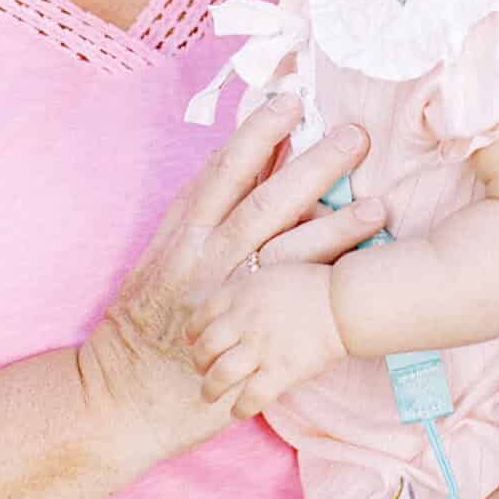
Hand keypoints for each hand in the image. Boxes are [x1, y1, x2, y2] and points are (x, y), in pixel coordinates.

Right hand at [79, 97, 382, 460]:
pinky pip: (291, 296)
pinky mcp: (243, 331)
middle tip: (354, 133)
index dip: (256, 134)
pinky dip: (325, 273)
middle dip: (310, 164)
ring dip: (335, 221)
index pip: (222, 171)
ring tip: (377, 199)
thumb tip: (233, 166)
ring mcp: (226, 295)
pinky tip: (360, 263)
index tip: (289, 101)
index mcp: (180, 233)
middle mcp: (204, 257)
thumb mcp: (156, 262)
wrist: (120, 396)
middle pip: (264, 199)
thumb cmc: (142, 328)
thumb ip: (193, 219)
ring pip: (285, 245)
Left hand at [193, 261, 346, 415]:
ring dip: (210, 390)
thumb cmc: (312, 287)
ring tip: (209, 396)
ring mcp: (261, 347)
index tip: (193, 343)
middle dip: (199, 363)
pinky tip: (237, 412)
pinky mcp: (281, 370)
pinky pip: (250, 397)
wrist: (344, 302)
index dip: (193, 334)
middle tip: (203, 371)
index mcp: (241, 293)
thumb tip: (228, 312)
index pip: (201, 316)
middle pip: (205, 348)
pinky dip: (239, 409)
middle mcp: (244, 320)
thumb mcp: (270, 275)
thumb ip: (246, 293)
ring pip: (219, 375)